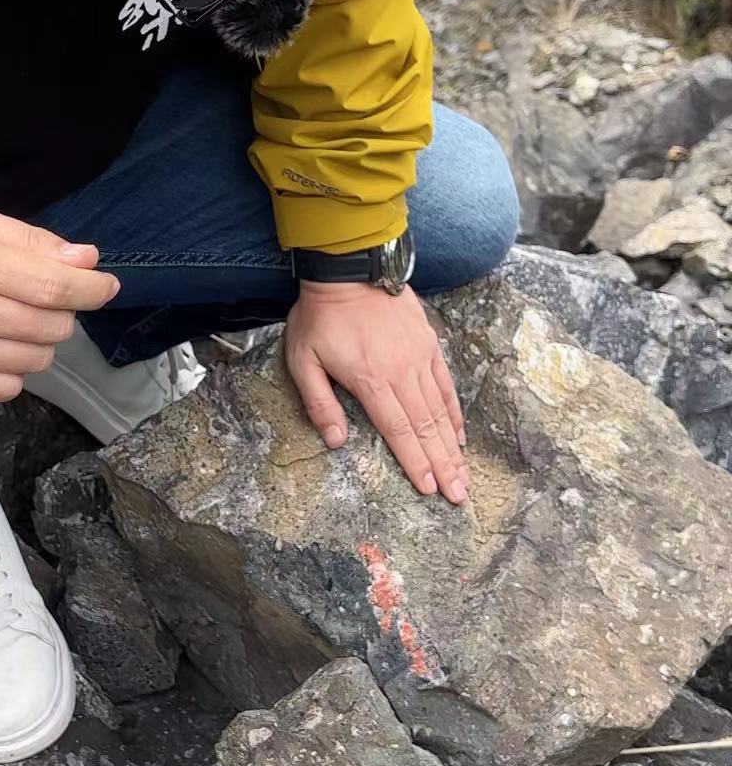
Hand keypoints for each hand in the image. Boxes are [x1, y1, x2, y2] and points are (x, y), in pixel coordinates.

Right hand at [0, 203, 118, 402]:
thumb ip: (26, 240)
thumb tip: (85, 260)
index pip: (56, 287)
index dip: (93, 288)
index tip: (105, 285)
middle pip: (53, 327)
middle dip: (62, 311)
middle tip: (41, 297)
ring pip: (36, 360)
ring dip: (38, 340)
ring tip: (10, 320)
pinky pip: (7, 388)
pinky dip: (11, 369)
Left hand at [285, 281, 469, 503]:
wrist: (348, 269)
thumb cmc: (320, 316)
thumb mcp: (302, 360)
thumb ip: (319, 403)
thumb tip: (335, 442)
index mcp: (370, 381)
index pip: (398, 431)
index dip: (415, 463)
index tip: (430, 490)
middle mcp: (401, 372)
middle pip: (425, 428)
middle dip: (443, 465)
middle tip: (459, 495)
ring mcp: (418, 358)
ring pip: (439, 411)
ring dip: (452, 447)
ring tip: (463, 475)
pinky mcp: (427, 344)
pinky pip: (445, 385)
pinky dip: (453, 413)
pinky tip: (458, 435)